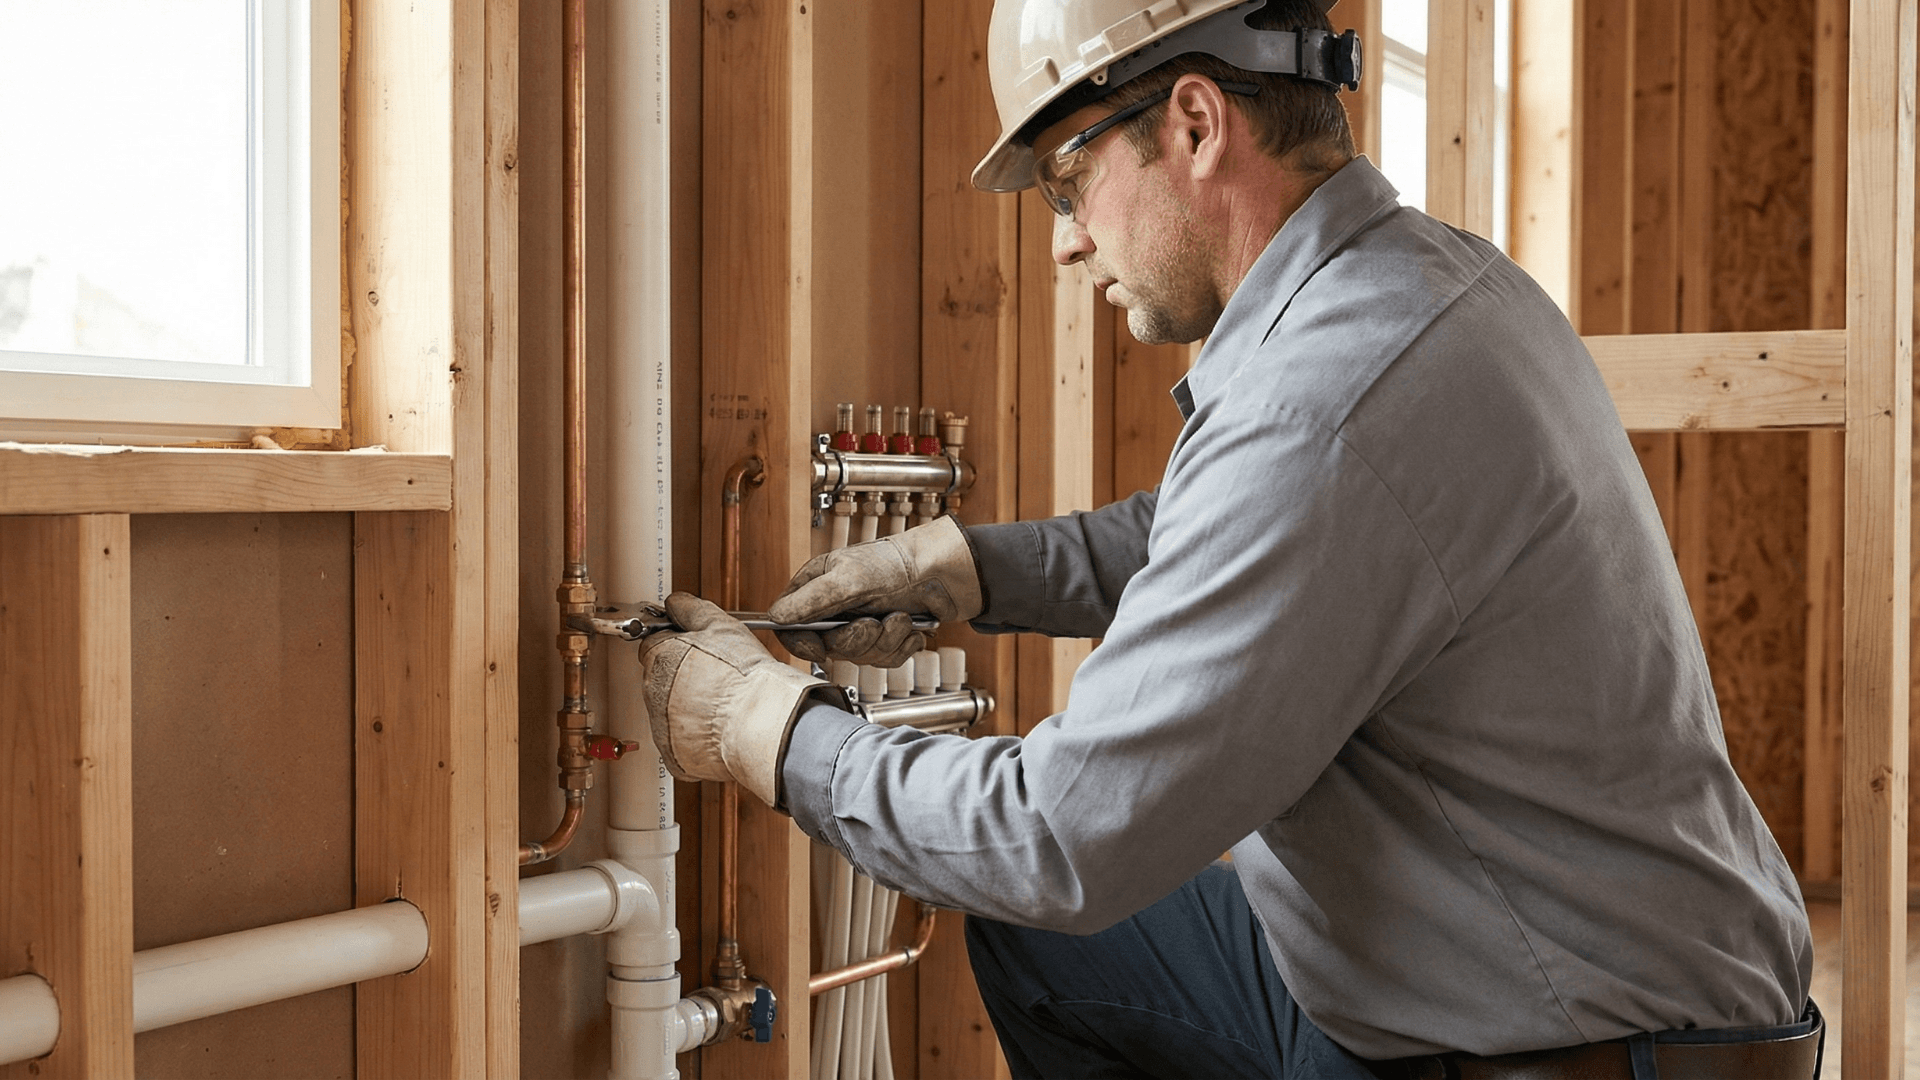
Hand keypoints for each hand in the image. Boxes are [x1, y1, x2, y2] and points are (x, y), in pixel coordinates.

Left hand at [637, 593, 827, 807]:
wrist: (761, 724)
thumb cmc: (744, 676)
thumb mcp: (720, 625)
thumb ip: (691, 608)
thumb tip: (675, 602)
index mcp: (659, 658)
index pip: (654, 644)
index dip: (677, 644)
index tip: (695, 650)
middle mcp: (652, 693)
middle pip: (660, 678)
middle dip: (682, 675)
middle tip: (715, 677)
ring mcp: (662, 727)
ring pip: (670, 711)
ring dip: (689, 706)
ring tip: (722, 703)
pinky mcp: (675, 756)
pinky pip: (681, 743)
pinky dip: (696, 737)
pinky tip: (719, 727)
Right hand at [768, 515, 982, 667]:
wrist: (944, 573)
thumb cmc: (896, 564)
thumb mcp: (849, 578)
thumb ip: (812, 600)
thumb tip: (777, 617)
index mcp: (817, 587)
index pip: (792, 626)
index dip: (803, 643)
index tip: (820, 649)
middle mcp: (836, 608)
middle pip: (828, 648)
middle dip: (857, 640)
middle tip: (874, 623)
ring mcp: (860, 625)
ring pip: (859, 657)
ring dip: (884, 641)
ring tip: (899, 617)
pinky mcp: (885, 639)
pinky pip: (884, 660)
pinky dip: (901, 646)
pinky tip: (910, 628)